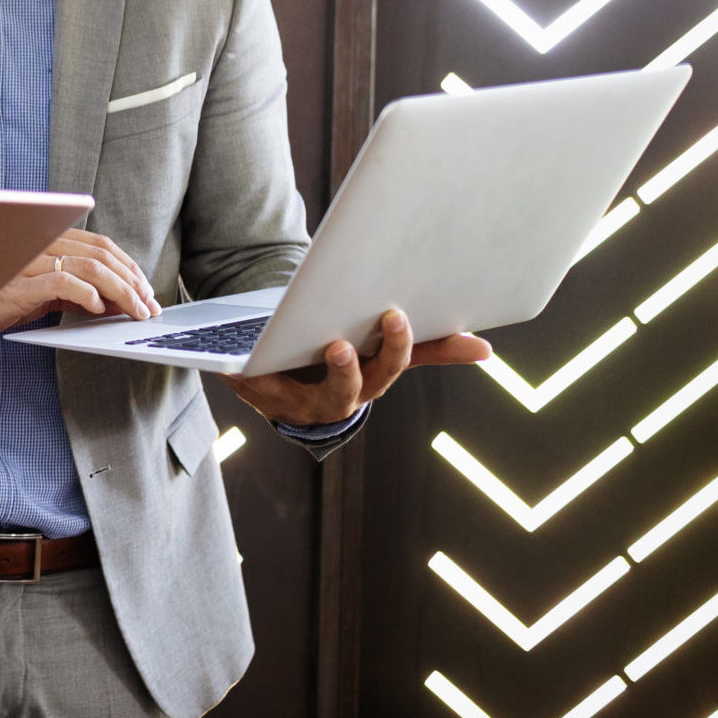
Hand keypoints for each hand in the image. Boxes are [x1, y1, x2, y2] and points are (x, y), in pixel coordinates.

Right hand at [0, 228, 161, 330]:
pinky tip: (98, 309)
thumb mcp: (44, 295)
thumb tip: (118, 300)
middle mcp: (36, 244)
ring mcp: (27, 262)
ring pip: (89, 267)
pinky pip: (63, 282)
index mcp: (43, 240)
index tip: (145, 289)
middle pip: (99, 254)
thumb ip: (77, 291)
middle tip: (148, 305)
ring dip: (120, 291)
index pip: (98, 243)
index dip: (127, 264)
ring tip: (134, 310)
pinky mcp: (18, 284)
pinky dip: (87, 294)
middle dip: (132, 280)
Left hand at [222, 306, 491, 425]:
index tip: (394, 315)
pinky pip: (247, 383)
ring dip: (291, 375)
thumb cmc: (342, 361)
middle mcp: (334, 401)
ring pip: (291, 391)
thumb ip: (429, 349)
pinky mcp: (255, 394)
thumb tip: (486, 350)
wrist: (288, 387)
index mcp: (368, 384)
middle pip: (350, 387)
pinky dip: (239, 374)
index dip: (393, 346)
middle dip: (350, 366)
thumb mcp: (381, 352)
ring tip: (304, 348)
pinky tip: (232, 362)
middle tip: (345, 340)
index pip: (389, 368)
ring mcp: (293, 402)